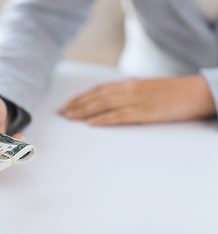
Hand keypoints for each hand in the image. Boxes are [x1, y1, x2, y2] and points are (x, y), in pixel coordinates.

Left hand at [60, 75, 215, 125]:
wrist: (197, 92)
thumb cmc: (172, 93)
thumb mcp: (146, 90)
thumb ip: (128, 94)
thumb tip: (111, 103)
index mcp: (129, 84)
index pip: (98, 90)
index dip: (80, 97)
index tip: (67, 104)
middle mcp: (129, 90)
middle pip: (96, 97)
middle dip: (76, 105)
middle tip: (61, 113)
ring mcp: (137, 101)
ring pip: (104, 105)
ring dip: (84, 111)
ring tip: (69, 118)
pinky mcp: (146, 112)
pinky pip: (120, 116)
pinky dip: (104, 119)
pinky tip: (91, 124)